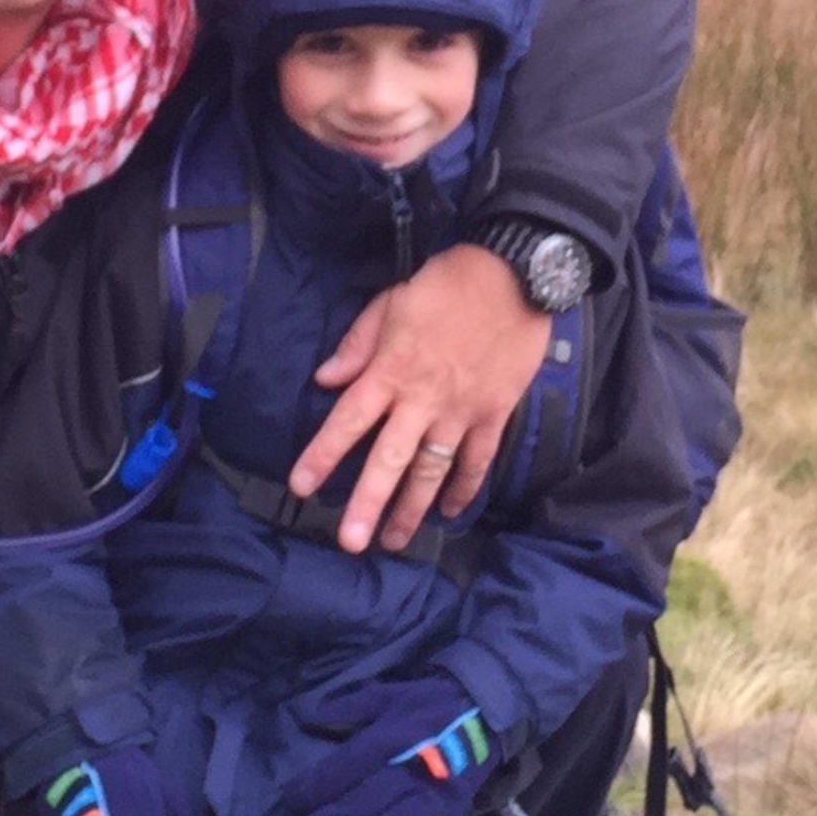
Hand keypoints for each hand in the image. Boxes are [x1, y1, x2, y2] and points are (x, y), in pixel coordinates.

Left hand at [289, 672, 499, 815]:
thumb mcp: (388, 694)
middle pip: (358, 807)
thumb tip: (308, 720)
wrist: (486, 718)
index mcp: (393, 738)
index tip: (292, 799)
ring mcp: (431, 803)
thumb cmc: (428, 706)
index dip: (311, 790)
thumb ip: (348, 708)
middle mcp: (410, 773)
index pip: (343, 770)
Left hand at [294, 242, 553, 553]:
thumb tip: (325, 379)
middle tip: (351, 541)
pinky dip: (464, 488)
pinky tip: (450, 511)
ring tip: (394, 540)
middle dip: (369, 501)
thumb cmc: (447, 284)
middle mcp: (422, 398)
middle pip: (390, 459)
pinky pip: (477, 459)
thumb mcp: (392, 302)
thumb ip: (358, 345)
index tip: (300, 486)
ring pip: (432, 469)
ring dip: (412, 508)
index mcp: (391, 370)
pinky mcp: (494, 413)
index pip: (349, 420)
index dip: (323, 455)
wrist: (516, 275)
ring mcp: (461, 410)